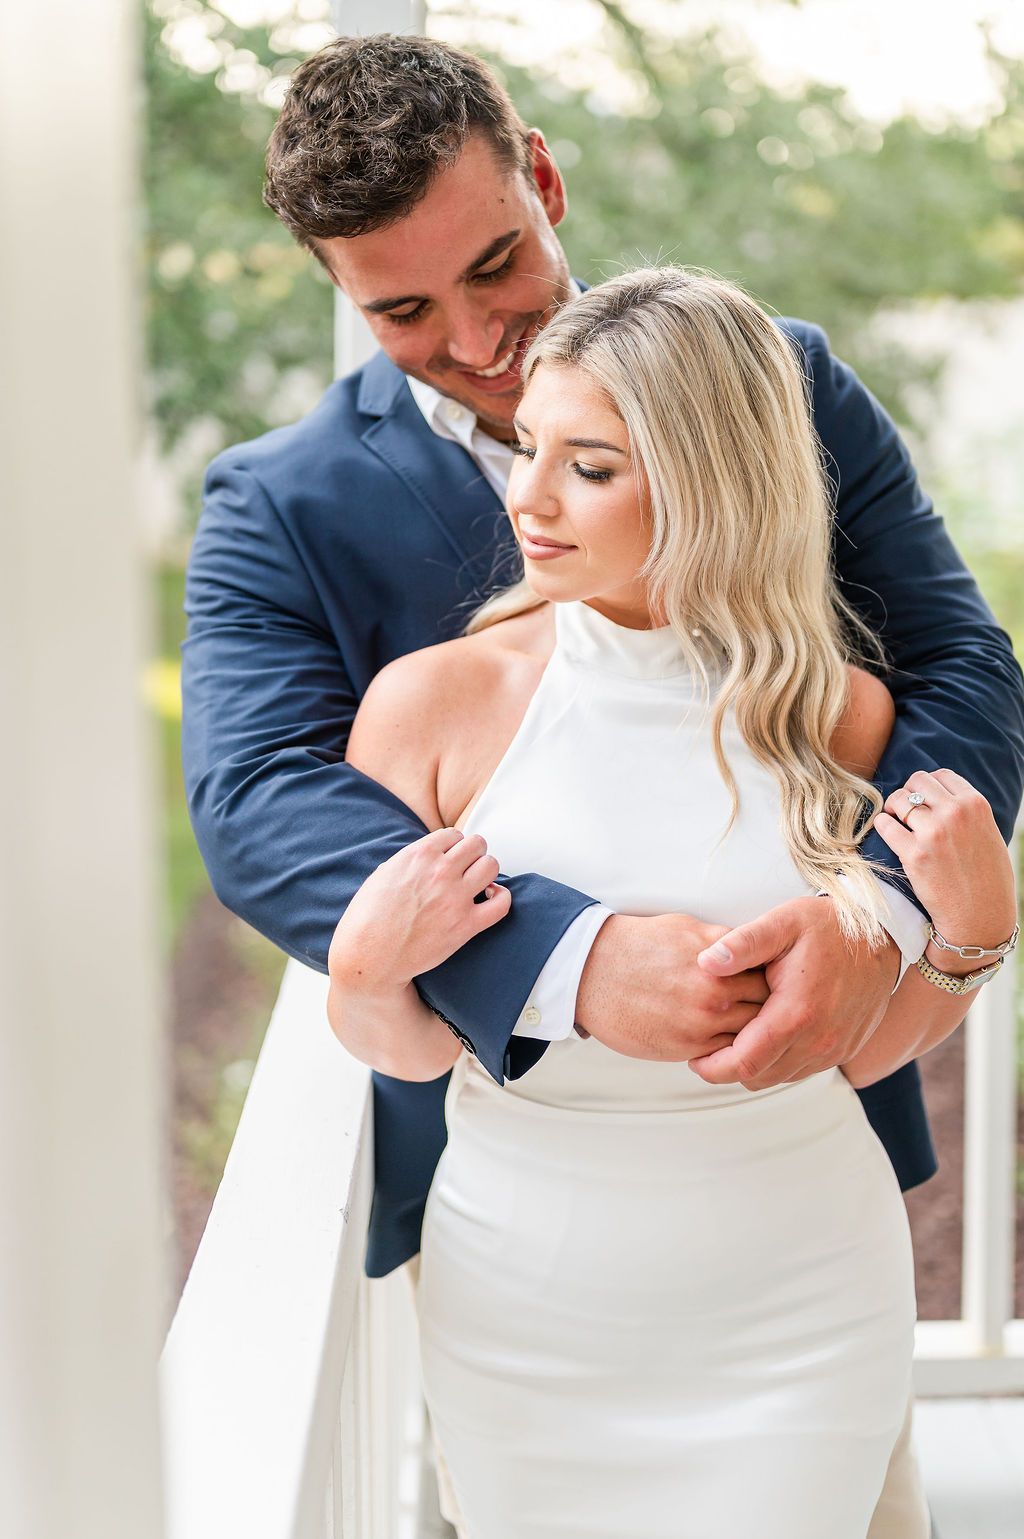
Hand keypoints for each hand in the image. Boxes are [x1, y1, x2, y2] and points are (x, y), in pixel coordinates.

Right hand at [328, 828, 510, 992]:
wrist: (370, 957)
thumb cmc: (368, 918)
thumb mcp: (382, 875)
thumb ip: (408, 861)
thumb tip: (422, 858)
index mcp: (419, 855)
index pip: (454, 834)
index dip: (453, 846)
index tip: (449, 859)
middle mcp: (441, 871)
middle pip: (477, 844)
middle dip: (472, 855)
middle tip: (465, 870)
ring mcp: (456, 897)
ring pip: (491, 865)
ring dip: (486, 872)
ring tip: (478, 883)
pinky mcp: (466, 925)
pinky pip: (502, 902)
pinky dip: (501, 898)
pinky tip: (490, 900)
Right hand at [575, 912, 769, 1061]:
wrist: (592, 972)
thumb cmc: (634, 947)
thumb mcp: (685, 928)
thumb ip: (721, 943)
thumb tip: (746, 950)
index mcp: (719, 956)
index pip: (768, 969)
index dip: (772, 976)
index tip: (772, 980)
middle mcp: (716, 988)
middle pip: (767, 1003)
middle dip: (770, 1005)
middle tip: (769, 1007)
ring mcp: (704, 1020)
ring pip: (752, 1032)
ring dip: (753, 1031)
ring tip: (751, 1027)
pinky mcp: (688, 1045)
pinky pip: (726, 1052)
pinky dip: (731, 1047)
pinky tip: (727, 1038)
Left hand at [689, 895, 898, 1088]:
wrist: (881, 937)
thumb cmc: (827, 927)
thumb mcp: (782, 923)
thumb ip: (742, 944)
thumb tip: (705, 962)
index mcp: (797, 1013)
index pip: (745, 1063)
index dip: (713, 1067)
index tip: (694, 1058)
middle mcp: (819, 1040)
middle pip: (759, 1078)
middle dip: (728, 1069)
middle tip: (709, 1047)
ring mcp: (834, 1049)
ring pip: (780, 1077)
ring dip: (755, 1066)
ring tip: (735, 1038)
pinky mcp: (844, 1050)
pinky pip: (802, 1070)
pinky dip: (780, 1062)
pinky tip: (767, 1035)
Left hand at [873, 769, 1016, 952]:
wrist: (980, 917)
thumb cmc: (987, 878)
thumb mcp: (988, 833)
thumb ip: (967, 811)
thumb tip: (940, 794)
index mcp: (976, 805)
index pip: (941, 775)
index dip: (928, 786)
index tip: (924, 800)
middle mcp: (955, 813)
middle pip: (916, 781)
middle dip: (908, 793)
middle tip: (907, 810)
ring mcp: (933, 833)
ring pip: (898, 800)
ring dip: (893, 808)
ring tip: (897, 821)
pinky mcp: (913, 854)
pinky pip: (885, 824)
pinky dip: (882, 825)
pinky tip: (888, 832)